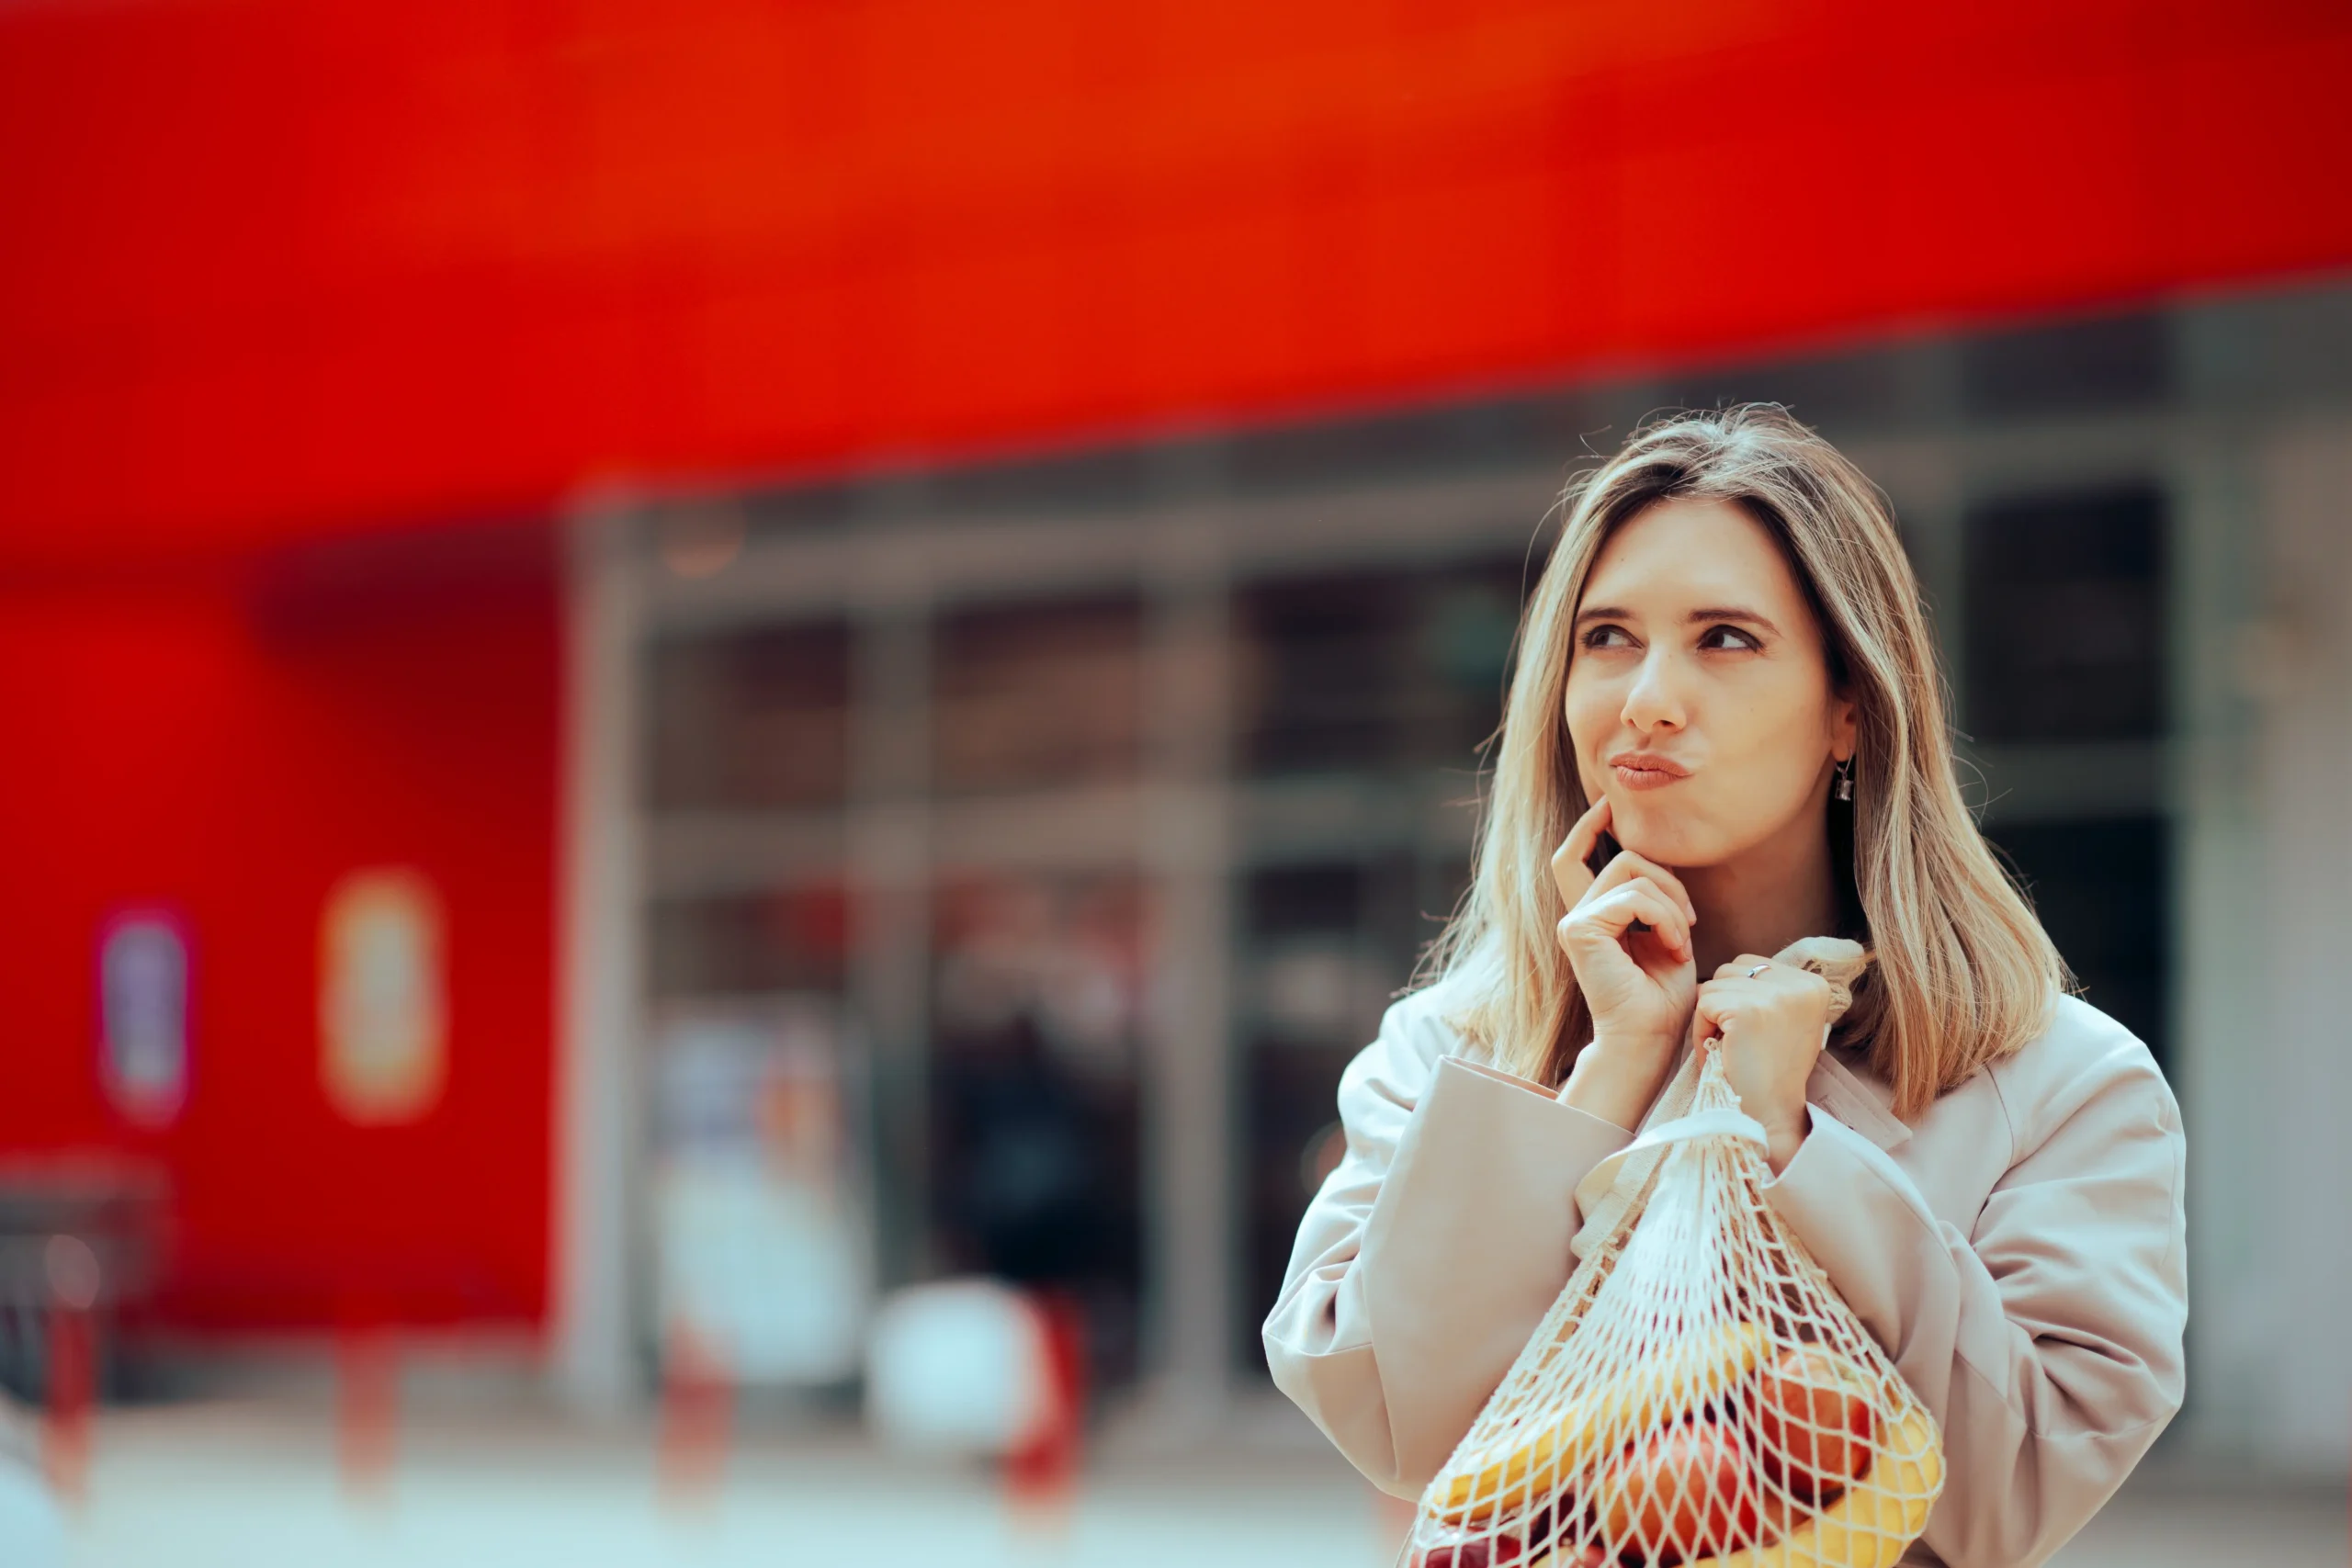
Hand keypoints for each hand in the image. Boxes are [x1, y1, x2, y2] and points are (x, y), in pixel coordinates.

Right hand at [1550, 797, 1698, 1129]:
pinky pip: (1634, 896)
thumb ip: (1652, 897)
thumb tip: (1652, 855)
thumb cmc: (1662, 997)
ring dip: (1672, 904)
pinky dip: (1665, 918)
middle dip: (1666, 876)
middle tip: (1688, 920)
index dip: (1589, 826)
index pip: (1574, 856)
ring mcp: (1574, 921)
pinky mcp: (1580, 930)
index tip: (1609, 805)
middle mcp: (1575, 914)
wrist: (1650, 1039)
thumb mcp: (1664, 933)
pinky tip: (1673, 947)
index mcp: (1591, 915)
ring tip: (1681, 941)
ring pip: (1633, 871)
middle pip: (1621, 856)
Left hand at [1695, 954, 1835, 1172]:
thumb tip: (1742, 967)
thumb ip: (1773, 988)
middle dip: (1723, 1002)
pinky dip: (1701, 1028)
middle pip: (1731, 969)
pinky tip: (1721, 1051)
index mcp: (1814, 984)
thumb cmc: (1770, 1069)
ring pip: (1714, 984)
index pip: (1752, 964)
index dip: (1739, 996)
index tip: (1753, 1031)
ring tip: (1731, 1047)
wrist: (1769, 1112)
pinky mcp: (1747, 1009)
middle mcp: (1801, 984)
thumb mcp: (1786, 1019)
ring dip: (1711, 1016)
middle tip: (1738, 1041)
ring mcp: (1775, 995)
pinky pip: (1703, 1002)